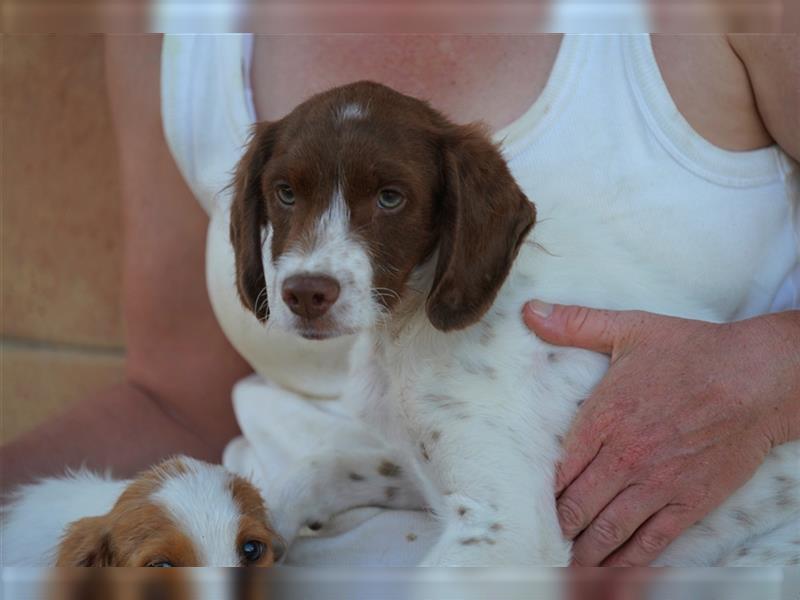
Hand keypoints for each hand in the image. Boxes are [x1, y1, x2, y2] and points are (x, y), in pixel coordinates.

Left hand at [523, 301, 799, 565]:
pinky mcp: (689, 502)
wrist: (758, 377)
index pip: (559, 469)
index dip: (544, 492)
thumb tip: (530, 311)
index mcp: (604, 417)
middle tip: (546, 541)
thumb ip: (576, 324)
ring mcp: (657, 484)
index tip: (534, 504)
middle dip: (559, 527)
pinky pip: (650, 543)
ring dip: (585, 553)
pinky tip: (612, 573)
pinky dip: (628, 563)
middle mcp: (625, 457)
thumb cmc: (693, 352)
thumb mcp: (630, 329)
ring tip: (569, 566)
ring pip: (608, 531)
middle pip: (577, 507)